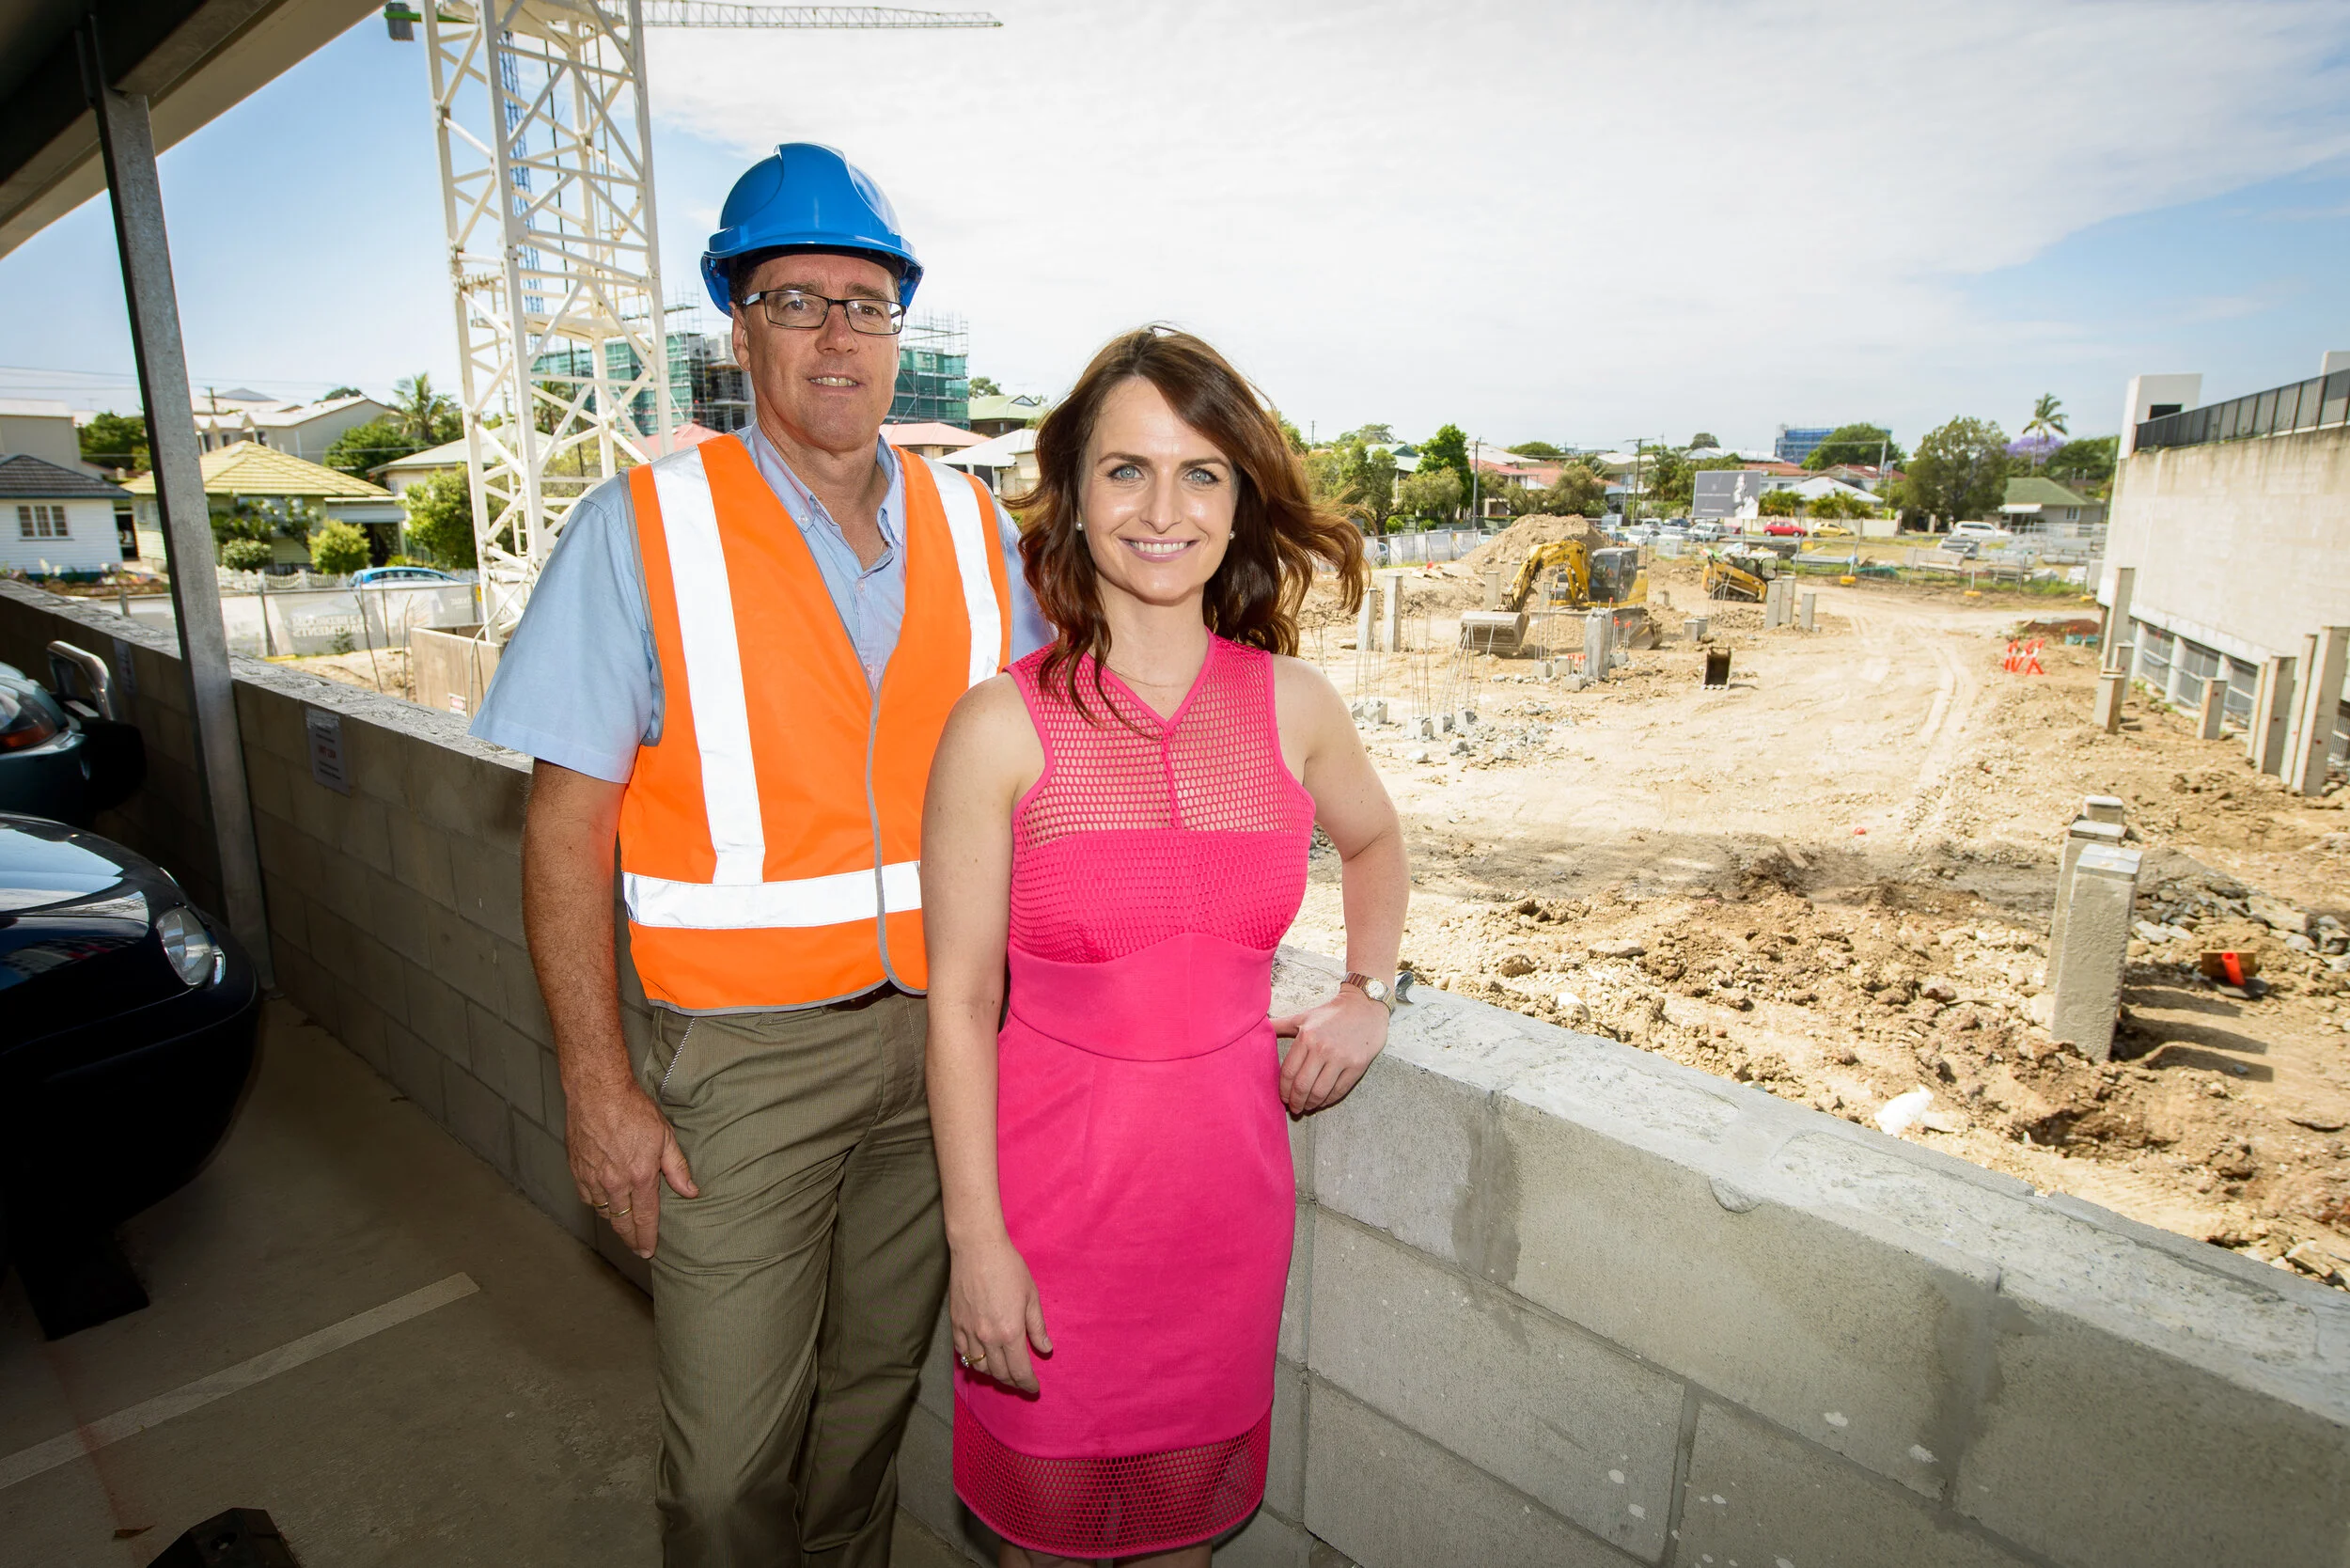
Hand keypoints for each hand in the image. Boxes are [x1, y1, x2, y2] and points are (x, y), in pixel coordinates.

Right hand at [568, 1076, 696, 1259]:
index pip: (645, 1218)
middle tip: (636, 1249)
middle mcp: (614, 1183)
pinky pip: (587, 1197)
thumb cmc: (633, 1110)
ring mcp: (592, 1178)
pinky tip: (603, 1204)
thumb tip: (690, 1192)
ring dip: (614, 1221)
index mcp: (639, 1177)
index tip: (648, 1251)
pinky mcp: (577, 1170)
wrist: (598, 1092)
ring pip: (603, 1211)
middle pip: (622, 1221)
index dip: (647, 1238)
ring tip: (623, 1226)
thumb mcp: (665, 1136)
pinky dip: (596, 1204)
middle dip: (630, 1238)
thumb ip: (677, 1168)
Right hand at [948, 1232, 1051, 1394]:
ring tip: (1004, 1372)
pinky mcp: (955, 1324)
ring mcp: (968, 1332)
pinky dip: (973, 1361)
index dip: (1028, 1384)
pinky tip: (981, 1358)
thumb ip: (1037, 1327)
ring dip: (994, 1374)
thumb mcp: (1031, 1296)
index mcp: (1010, 1333)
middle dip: (1013, 1382)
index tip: (1034, 1388)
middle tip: (1022, 1381)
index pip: (1019, 1371)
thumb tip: (1046, 1350)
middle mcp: (988, 1338)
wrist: (977, 1249)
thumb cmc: (1009, 1268)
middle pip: (1000, 1373)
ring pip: (980, 1367)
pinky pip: (962, 1353)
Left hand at [1271, 987, 1387, 1114]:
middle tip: (1294, 1108)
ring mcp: (1341, 1058)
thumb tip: (1256, 1024)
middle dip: (1295, 1101)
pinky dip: (1328, 1100)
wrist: (1365, 1006)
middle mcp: (1322, 1049)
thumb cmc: (1331, 1013)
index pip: (1288, 1072)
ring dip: (1311, 1104)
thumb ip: (1280, 1025)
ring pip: (1320, 1092)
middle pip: (1302, 1086)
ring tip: (1307, 1107)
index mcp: (1306, 1037)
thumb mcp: (1304, 1016)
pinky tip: (1323, 1101)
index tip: (1282, 1098)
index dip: (1283, 1090)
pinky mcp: (1357, 1066)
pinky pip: (1339, 1090)